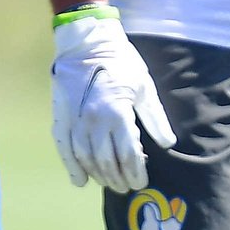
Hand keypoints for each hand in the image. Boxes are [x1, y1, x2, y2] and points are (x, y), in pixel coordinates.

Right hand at [50, 13, 175, 192]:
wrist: (86, 42)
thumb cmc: (120, 62)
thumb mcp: (144, 86)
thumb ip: (155, 117)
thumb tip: (168, 144)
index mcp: (117, 113)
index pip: (128, 155)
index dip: (135, 172)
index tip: (141, 182)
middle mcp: (94, 121)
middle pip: (106, 162)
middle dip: (119, 179)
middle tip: (127, 187)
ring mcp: (75, 120)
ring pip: (85, 159)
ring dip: (99, 176)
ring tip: (110, 184)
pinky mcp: (61, 117)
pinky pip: (64, 148)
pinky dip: (72, 167)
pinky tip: (80, 180)